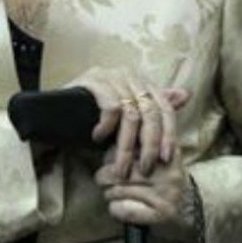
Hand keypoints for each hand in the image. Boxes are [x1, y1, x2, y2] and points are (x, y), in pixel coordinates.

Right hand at [64, 66, 188, 177]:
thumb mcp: (127, 116)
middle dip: (149, 145)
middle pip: (150, 111)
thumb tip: (186, 95)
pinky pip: (111, 106)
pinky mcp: (93, 79)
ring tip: (120, 166)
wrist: (55, 111)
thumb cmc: (93, 115)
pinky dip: (107, 127)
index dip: (168, 133)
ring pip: (131, 114)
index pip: (164, 107)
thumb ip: (154, 108)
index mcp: (141, 81)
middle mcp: (128, 74)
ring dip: (127, 146)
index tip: (166, 158)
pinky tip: (98, 138)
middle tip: (143, 169)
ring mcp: (110, 74)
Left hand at [95, 146, 194, 242]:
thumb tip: (113, 143)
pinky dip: (115, 209)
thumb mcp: (161, 159)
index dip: (114, 154)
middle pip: (124, 170)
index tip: (108, 160)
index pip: (132, 149)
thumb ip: (142, 148)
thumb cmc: (168, 182)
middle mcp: (168, 173)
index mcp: (167, 154)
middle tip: (101, 178)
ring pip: (122, 190)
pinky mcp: (161, 214)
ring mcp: (165, 194)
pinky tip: (115, 207)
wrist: (194, 211)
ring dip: (109, 193)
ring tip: (108, 193)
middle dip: (105, 175)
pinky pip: (127, 209)